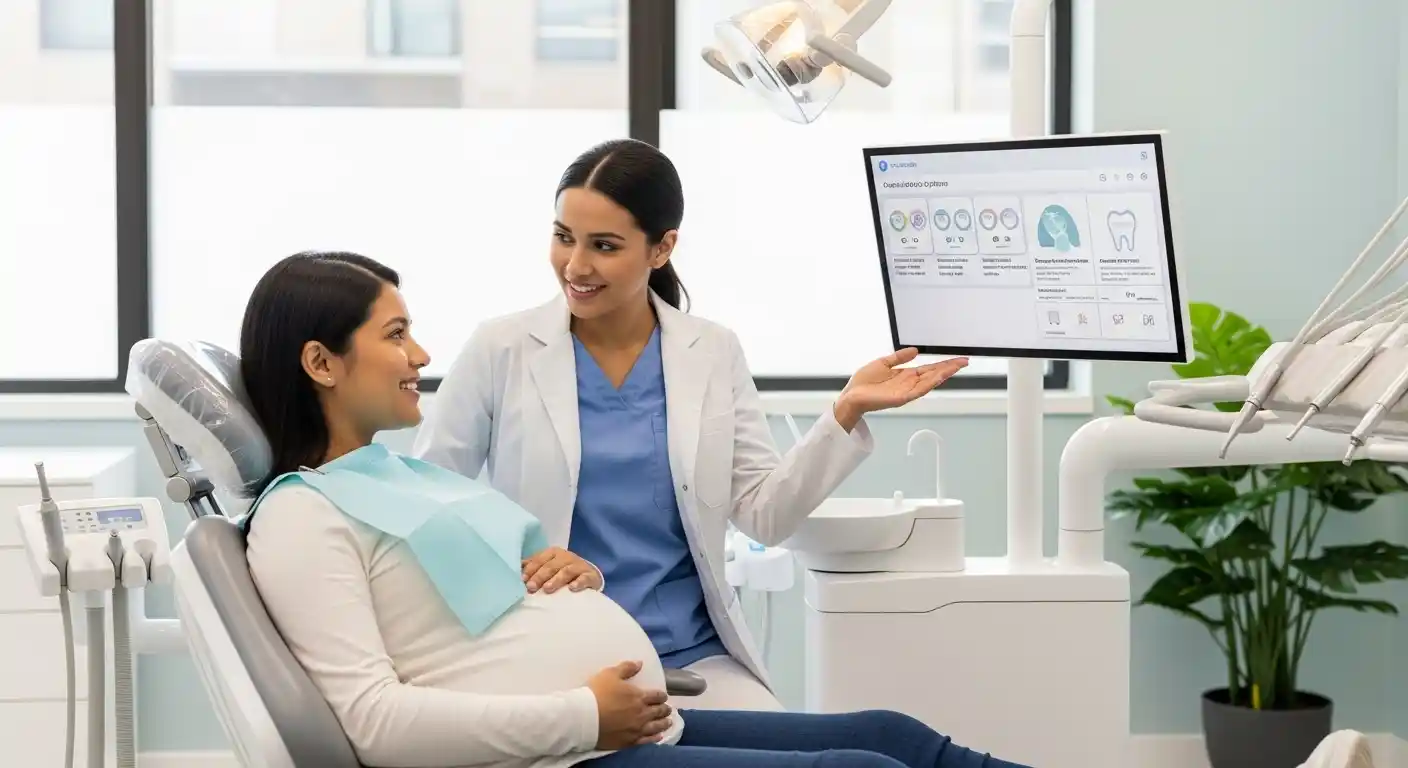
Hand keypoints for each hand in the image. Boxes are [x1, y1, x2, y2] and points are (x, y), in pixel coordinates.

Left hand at [522, 546, 602, 593]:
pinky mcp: (590, 575)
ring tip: (547, 589)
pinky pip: (584, 578)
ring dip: (556, 580)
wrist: (589, 576)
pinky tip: (571, 589)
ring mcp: (579, 566)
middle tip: (531, 587)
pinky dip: (578, 582)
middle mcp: (566, 557)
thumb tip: (516, 568)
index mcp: (553, 553)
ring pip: (566, 571)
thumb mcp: (548, 567)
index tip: (522, 579)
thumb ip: (533, 567)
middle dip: (540, 576)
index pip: (540, 559)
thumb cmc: (562, 572)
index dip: (531, 569)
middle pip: (551, 565)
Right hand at [587, 661, 672, 749]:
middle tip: (667, 709)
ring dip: (664, 723)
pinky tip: (658, 736)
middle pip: (659, 711)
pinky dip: (655, 737)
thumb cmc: (597, 693)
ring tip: (668, 722)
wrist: (585, 718)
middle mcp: (642, 713)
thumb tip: (640, 663)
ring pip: (656, 727)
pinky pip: (647, 740)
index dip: (661, 696)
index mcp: (639, 696)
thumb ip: (626, 668)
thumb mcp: (610, 674)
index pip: (656, 696)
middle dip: (664, 709)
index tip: (663, 696)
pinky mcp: (629, 741)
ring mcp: (637, 729)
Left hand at [834, 348, 968, 427]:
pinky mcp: (901, 398)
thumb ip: (899, 357)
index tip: (957, 359)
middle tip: (964, 361)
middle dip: (949, 368)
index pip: (929, 369)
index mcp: (906, 375)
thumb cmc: (864, 382)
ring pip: (930, 382)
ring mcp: (907, 391)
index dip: (943, 364)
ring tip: (956, 366)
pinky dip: (930, 383)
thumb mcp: (884, 363)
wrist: (851, 395)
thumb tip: (915, 350)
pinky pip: (919, 390)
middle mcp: (910, 384)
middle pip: (934, 375)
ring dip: (943, 374)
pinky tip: (939, 377)